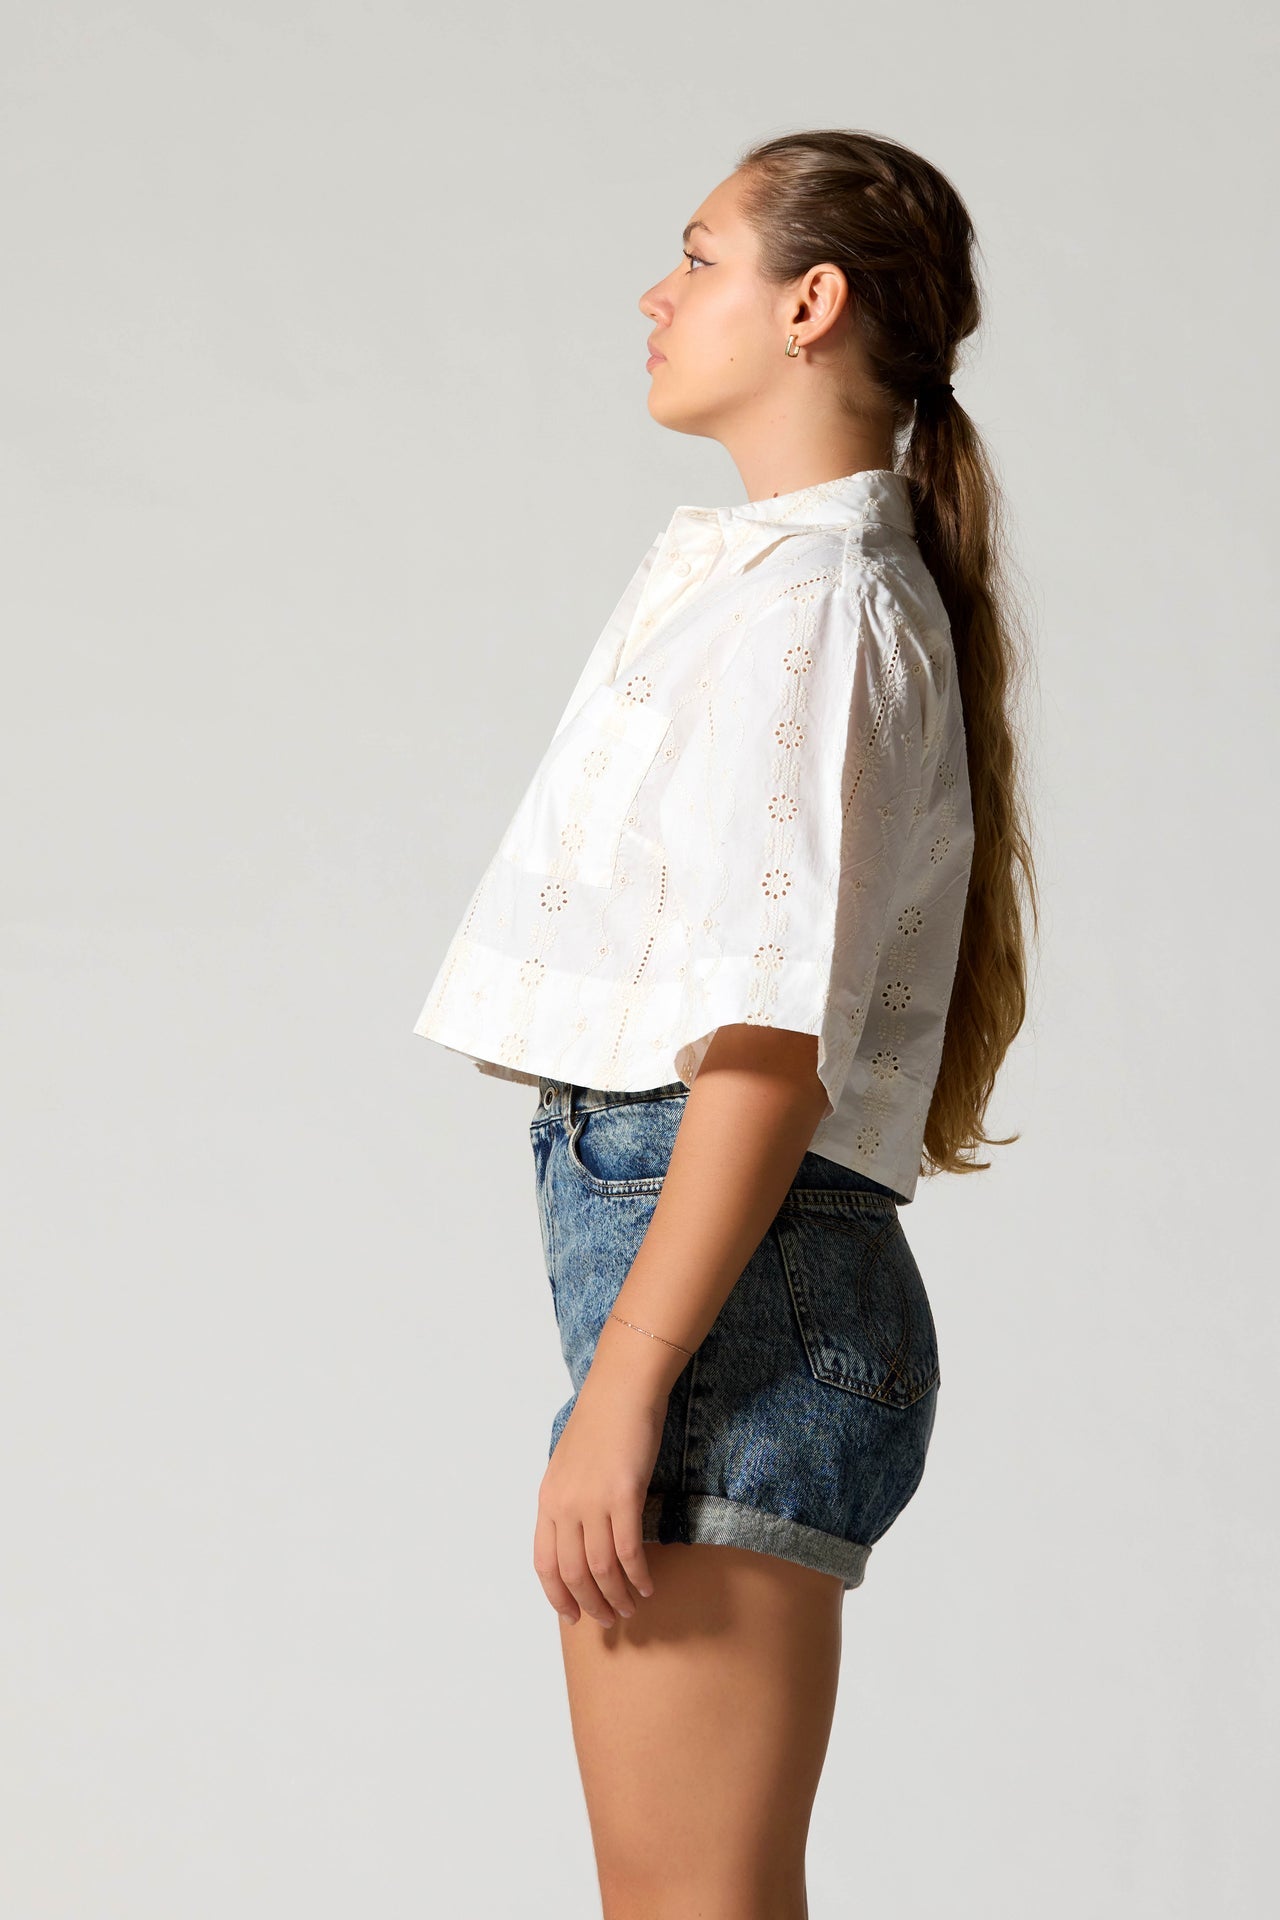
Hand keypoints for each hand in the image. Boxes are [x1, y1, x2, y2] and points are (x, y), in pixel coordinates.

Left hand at [533, 1364, 664, 1627]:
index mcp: (547, 1499)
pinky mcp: (624, 1496)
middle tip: (610, 1620)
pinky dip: (638, 1576)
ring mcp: (593, 1502)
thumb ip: (568, 1501)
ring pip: (601, 1568)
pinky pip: (628, 1551)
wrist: (621, 1391)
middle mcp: (565, 1505)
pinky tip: (648, 1586)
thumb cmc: (600, 1424)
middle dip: (591, 1604)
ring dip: (617, 1595)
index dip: (557, 1596)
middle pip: (573, 1573)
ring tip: (632, 1608)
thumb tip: (576, 1538)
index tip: (573, 1616)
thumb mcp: (569, 1465)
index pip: (544, 1564)